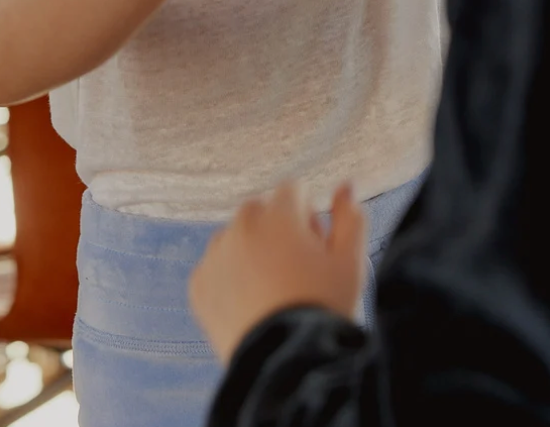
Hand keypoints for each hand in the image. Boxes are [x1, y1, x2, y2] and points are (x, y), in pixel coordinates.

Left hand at [190, 183, 366, 363]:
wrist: (285, 364)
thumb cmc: (323, 308)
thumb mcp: (350, 261)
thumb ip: (350, 216)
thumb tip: (346, 185)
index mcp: (277, 215)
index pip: (293, 190)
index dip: (309, 215)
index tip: (317, 246)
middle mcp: (240, 227)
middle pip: (261, 209)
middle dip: (279, 227)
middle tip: (297, 268)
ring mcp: (215, 256)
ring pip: (236, 236)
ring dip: (252, 249)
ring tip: (273, 289)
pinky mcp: (198, 285)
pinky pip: (216, 266)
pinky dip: (230, 276)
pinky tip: (251, 304)